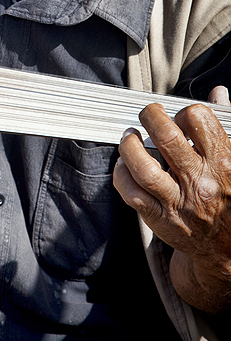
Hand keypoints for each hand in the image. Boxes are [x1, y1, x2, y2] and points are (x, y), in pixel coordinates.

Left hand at [114, 86, 230, 312]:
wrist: (227, 248)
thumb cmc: (228, 194)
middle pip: (166, 137)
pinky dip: (121, 174)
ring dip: (129, 145)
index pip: (198, 119)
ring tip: (129, 137)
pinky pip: (131, 193)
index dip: (184, 111)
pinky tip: (124, 164)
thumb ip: (226, 122)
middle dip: (150, 116)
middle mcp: (201, 181)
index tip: (180, 118)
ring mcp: (179, 202)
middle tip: (146, 116)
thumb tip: (217, 92)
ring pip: (143, 167)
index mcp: (224, 162)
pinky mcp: (160, 219)